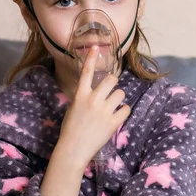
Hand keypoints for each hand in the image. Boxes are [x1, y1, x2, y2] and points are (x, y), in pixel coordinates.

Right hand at [58, 45, 130, 169]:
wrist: (73, 150)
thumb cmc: (70, 130)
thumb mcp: (73, 109)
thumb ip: (84, 98)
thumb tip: (96, 93)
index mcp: (80, 95)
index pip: (86, 72)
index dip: (92, 58)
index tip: (96, 46)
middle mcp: (93, 100)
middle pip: (111, 80)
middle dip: (113, 83)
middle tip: (111, 91)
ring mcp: (104, 111)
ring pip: (121, 94)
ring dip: (119, 98)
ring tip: (112, 107)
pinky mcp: (113, 122)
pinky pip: (126, 109)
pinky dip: (123, 112)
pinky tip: (116, 117)